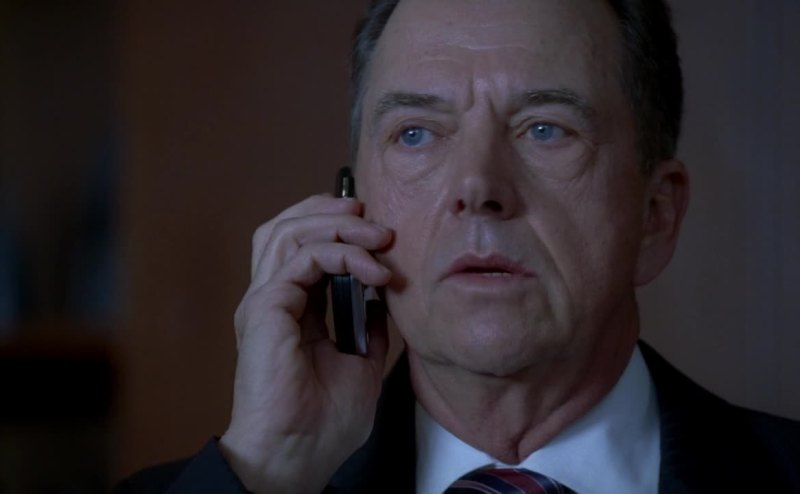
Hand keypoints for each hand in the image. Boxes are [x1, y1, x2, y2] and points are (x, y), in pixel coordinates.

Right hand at [219, 194, 392, 493]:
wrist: (298, 455)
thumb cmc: (323, 422)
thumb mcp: (362, 363)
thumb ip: (367, 327)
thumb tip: (382, 299)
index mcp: (289, 309)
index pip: (300, 246)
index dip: (336, 228)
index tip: (379, 235)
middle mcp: (271, 298)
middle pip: (286, 227)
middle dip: (331, 212)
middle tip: (373, 218)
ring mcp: (265, 300)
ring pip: (288, 232)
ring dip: (338, 225)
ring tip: (377, 235)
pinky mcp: (266, 308)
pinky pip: (302, 258)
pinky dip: (341, 253)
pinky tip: (372, 272)